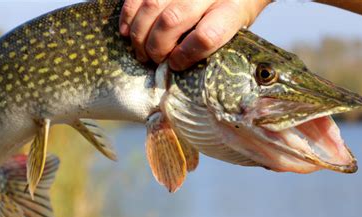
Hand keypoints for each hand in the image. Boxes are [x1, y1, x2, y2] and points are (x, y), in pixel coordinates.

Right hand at [119, 0, 270, 70]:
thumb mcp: (235, 27)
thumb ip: (212, 43)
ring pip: (152, 6)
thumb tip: (177, 65)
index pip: (206, 36)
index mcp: (232, 8)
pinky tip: (126, 31)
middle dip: (157, 46)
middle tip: (153, 60)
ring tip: (140, 51)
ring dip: (140, 33)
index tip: (175, 64)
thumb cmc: (231, 7)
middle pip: (172, 20)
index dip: (185, 55)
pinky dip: (128, 15)